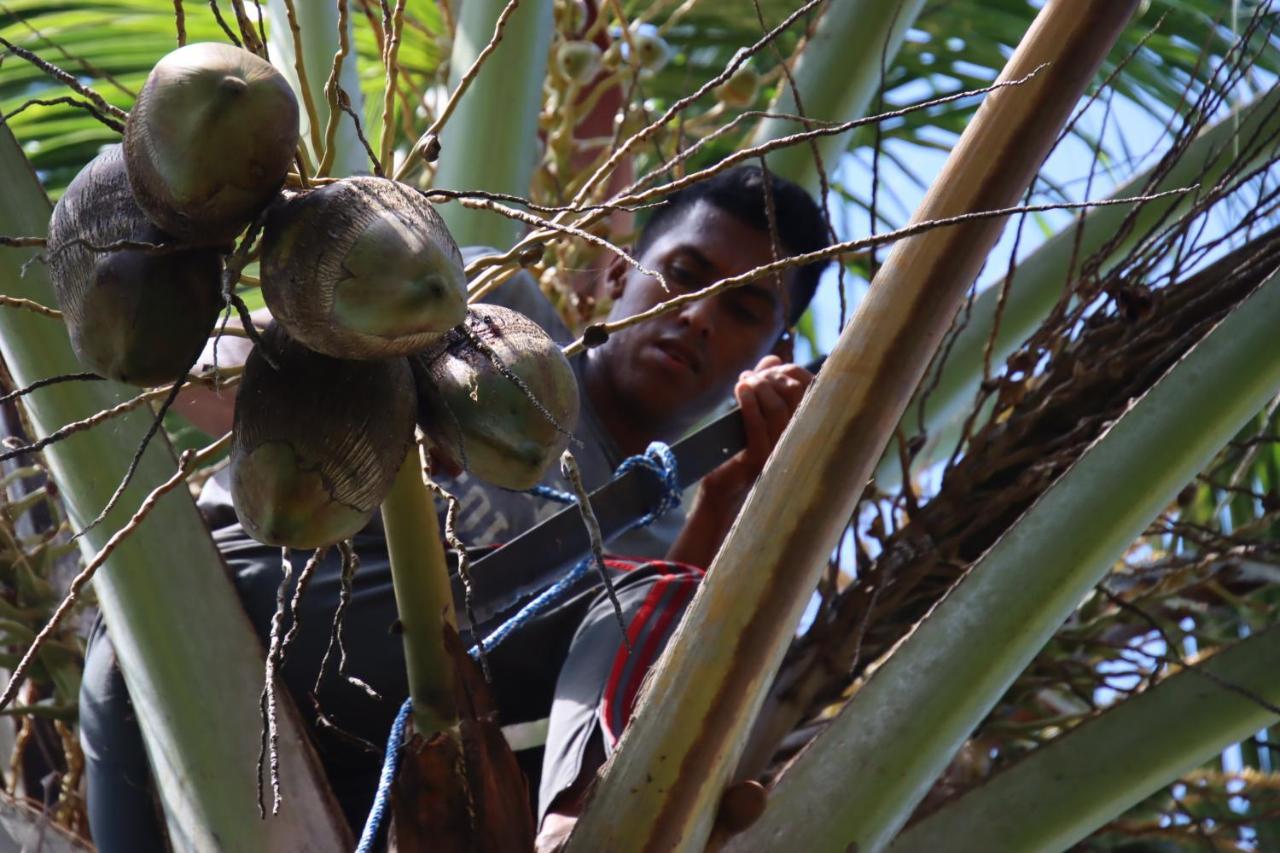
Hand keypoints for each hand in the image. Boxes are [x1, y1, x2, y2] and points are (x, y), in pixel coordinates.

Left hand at [702, 355, 812, 507]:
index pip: (811, 388)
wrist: (722, 484)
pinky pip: (757, 425)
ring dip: (758, 387)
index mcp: (804, 426)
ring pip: (777, 408)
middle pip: (795, 393)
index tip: (767, 369)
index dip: (790, 371)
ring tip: (744, 382)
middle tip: (752, 377)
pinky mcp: (759, 460)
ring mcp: (781, 452)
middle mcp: (799, 440)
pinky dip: (748, 402)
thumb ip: (765, 383)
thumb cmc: (740, 446)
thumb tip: (774, 358)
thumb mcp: (755, 409)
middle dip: (772, 377)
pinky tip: (740, 388)